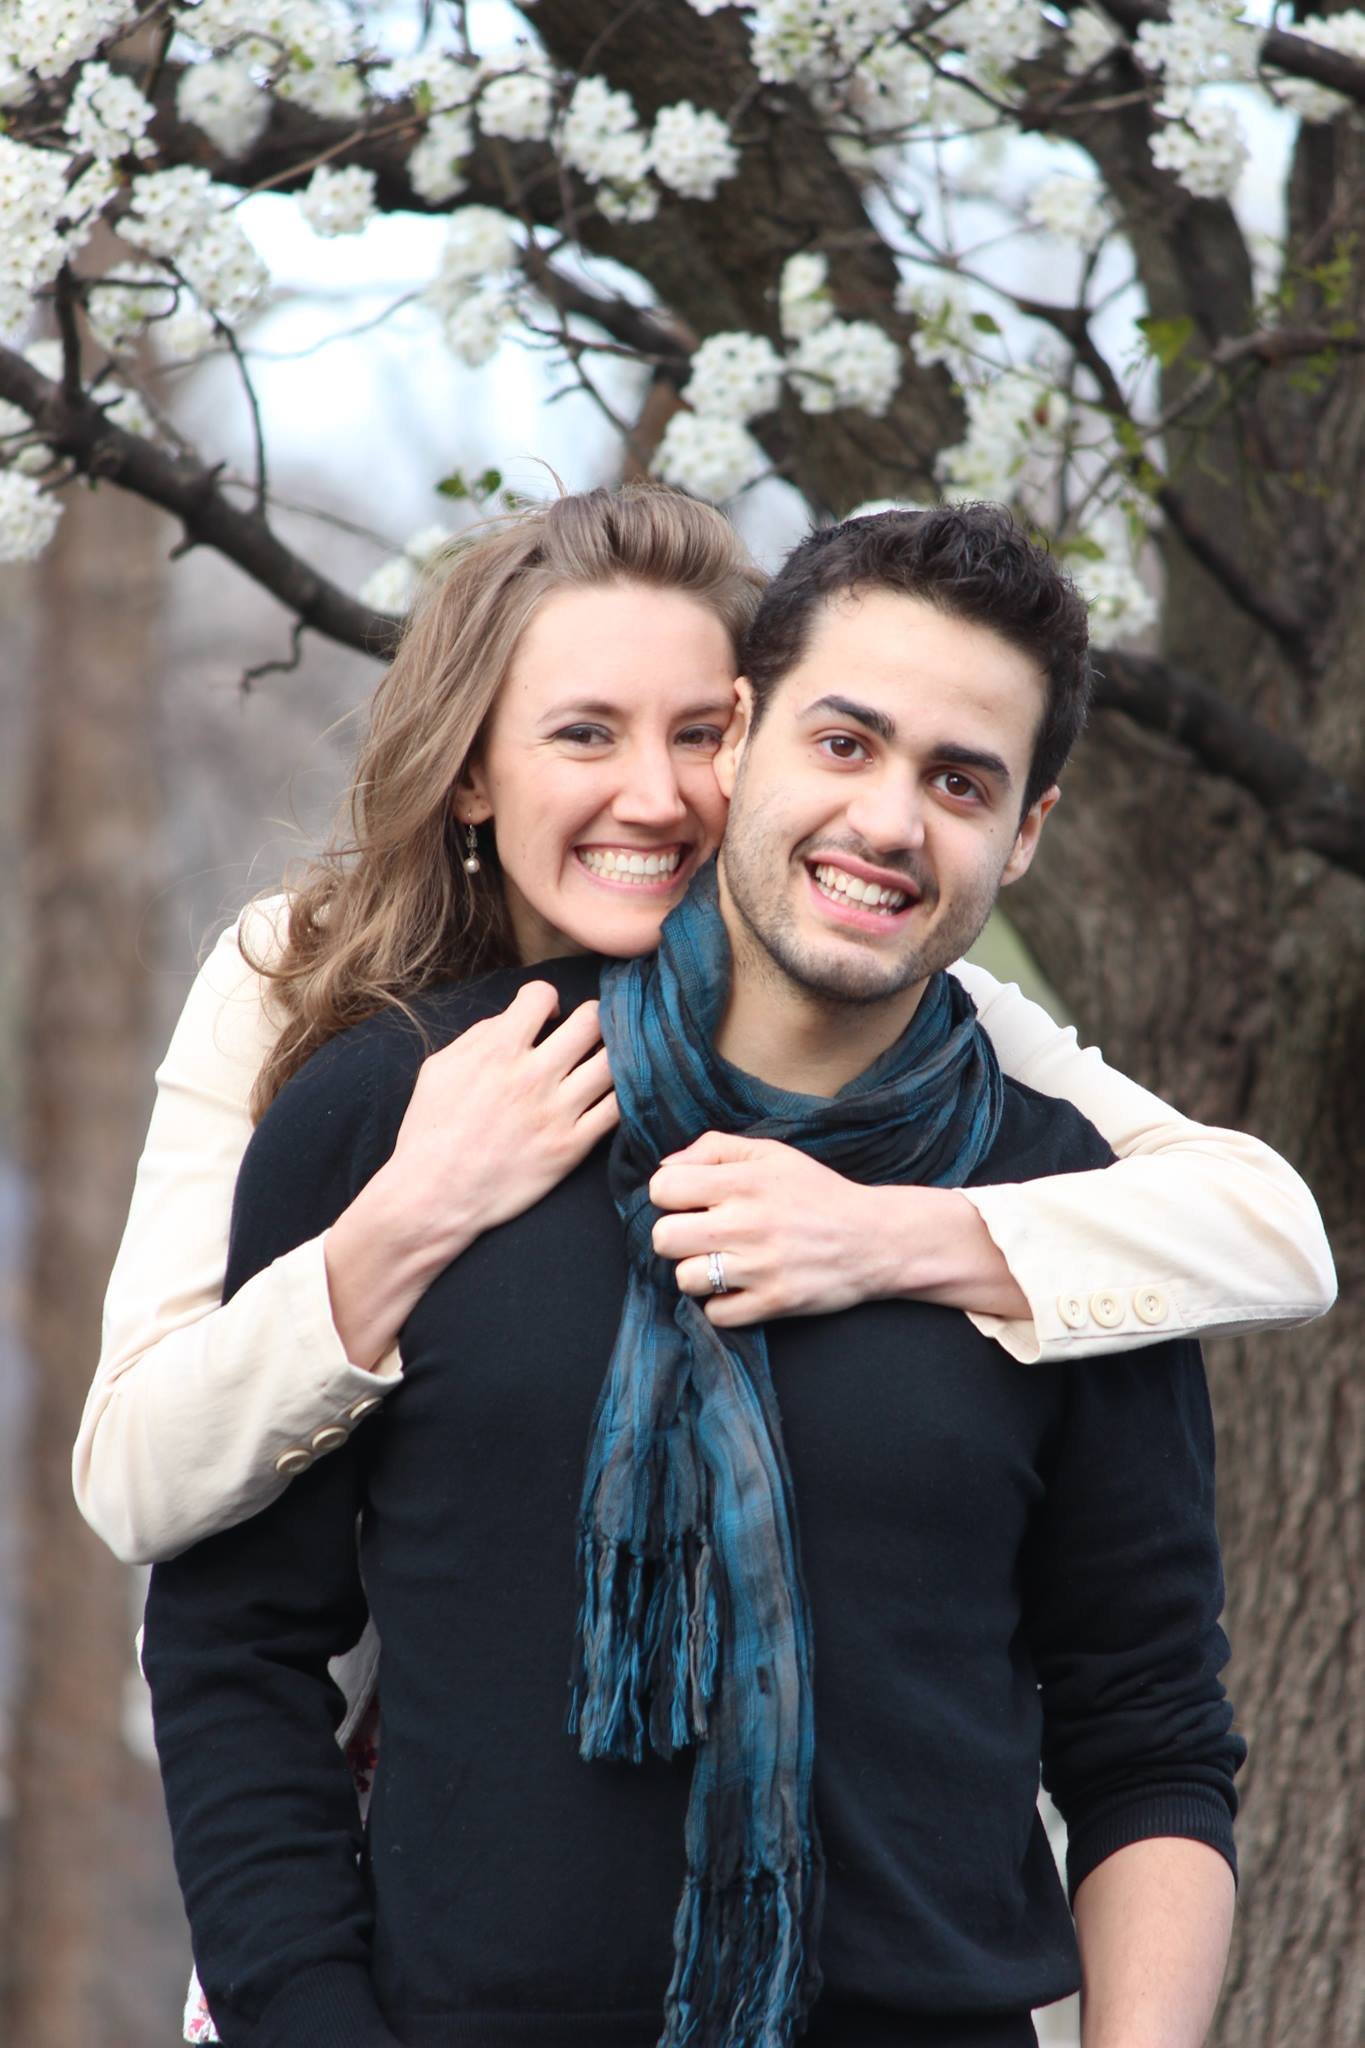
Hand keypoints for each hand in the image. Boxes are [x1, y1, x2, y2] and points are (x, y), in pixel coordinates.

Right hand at [327, 982, 615, 1370]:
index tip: (544, 1018)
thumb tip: (514, 1017)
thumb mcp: (439, 1068)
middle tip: (585, 1034)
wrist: (433, 1196)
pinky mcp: (572, 1147)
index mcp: (497, 1051)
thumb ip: (478, 1035)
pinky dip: (620, 1094)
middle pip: (591, 1020)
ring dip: (611, 1054)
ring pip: (613, 1061)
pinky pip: (618, 1109)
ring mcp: (557, 1113)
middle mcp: (533, 1077)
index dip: (545, 1000)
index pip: (543, 994)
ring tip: (600, 1061)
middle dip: (590, 1018)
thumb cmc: (430, 1131)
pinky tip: (606, 1094)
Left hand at [649, 1132, 889, 1327]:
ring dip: (696, 1273)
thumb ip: (714, 1148)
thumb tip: (665, 1167)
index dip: (669, 1195)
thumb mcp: (771, 1154)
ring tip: (720, 1264)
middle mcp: (748, 1223)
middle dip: (675, 1236)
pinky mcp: (774, 1303)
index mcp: (745, 1181)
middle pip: (664, 1238)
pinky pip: (715, 1313)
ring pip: (685, 1279)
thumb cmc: (817, 1193)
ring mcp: (760, 1267)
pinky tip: (739, 1288)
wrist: (876, 1239)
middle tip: (700, 1236)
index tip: (690, 1201)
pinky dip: (721, 1305)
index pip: (663, 1188)